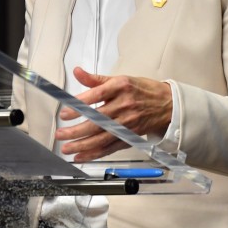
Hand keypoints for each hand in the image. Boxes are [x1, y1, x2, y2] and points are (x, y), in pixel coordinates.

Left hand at [55, 67, 172, 161]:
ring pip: (102, 137)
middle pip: (98, 121)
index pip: (96, 96)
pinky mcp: (130, 136)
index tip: (65, 113)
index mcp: (120, 87)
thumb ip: (95, 79)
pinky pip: (110, 147)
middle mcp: (124, 106)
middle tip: (60, 134)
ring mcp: (128, 123)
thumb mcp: (119, 79)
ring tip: (66, 148)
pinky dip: (95, 153)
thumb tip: (77, 71)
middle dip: (77, 130)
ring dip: (83, 145)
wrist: (167, 104)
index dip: (80, 106)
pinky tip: (81, 156)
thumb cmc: (141, 90)